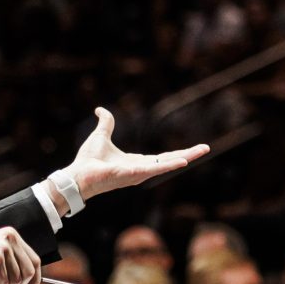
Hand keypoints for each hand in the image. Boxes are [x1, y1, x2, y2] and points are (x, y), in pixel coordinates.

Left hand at [65, 108, 209, 198]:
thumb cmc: (88, 160)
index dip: (178, 153)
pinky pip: (155, 169)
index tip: (193, 150)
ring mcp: (140, 173)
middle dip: (189, 154)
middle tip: (206, 148)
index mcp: (137, 162)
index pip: (162, 158)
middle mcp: (142, 170)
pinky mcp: (134, 174)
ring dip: (185, 157)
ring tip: (202, 151)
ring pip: (167, 165)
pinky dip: (170, 166)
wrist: (78, 174)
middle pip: (170, 161)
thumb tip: (100, 110)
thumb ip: (106, 123)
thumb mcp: (101, 135)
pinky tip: (183, 161)